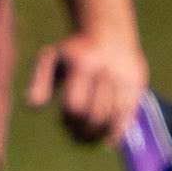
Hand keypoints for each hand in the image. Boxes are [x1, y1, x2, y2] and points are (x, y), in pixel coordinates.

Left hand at [25, 29, 148, 145]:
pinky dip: (118, 131)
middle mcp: (107, 70)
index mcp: (83, 64)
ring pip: (114, 117)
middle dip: (83, 130)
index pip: (76, 105)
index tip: (62, 122)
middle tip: (74, 132)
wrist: (108, 31)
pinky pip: (130, 114)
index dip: (68, 120)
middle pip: (96, 114)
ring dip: (99, 134)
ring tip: (88, 137)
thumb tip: (33, 106)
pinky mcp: (138, 83)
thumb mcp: (51, 58)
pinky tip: (107, 140)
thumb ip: (39, 82)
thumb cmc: (73, 51)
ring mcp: (125, 77)